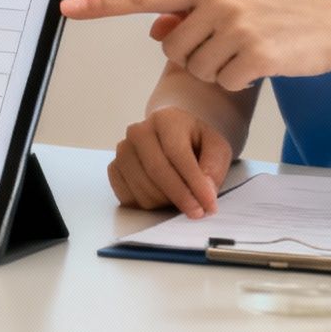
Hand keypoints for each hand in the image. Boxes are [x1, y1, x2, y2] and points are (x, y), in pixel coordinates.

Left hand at [62, 0, 330, 90]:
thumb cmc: (278, 15)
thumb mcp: (232, 3)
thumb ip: (189, 14)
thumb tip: (153, 28)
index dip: (102, 3)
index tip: (68, 8)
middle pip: (171, 48)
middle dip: (194, 56)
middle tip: (231, 44)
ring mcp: (236, 25)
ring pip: (194, 68)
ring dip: (217, 70)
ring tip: (249, 50)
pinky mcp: (254, 52)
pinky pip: (223, 82)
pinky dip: (239, 82)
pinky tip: (262, 64)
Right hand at [107, 107, 232, 217]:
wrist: (171, 137)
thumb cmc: (194, 143)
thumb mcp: (215, 147)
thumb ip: (214, 166)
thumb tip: (205, 191)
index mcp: (165, 119)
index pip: (177, 153)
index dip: (193, 182)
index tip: (208, 205)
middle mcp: (138, 132)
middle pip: (156, 171)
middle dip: (180, 196)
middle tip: (198, 212)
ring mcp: (122, 150)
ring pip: (142, 188)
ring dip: (165, 202)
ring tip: (181, 198)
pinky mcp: (114, 168)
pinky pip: (127, 197)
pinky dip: (147, 205)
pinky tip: (162, 198)